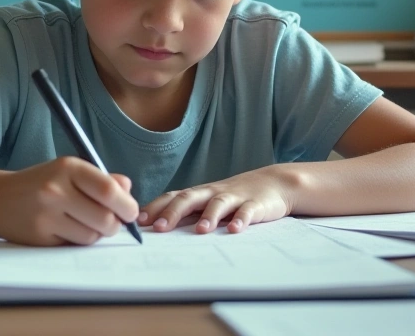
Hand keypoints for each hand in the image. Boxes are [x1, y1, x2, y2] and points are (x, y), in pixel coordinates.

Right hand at [0, 157, 138, 245]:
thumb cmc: (41, 184)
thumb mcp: (69, 171)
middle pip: (105, 219)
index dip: (127, 205)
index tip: (131, 213)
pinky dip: (77, 240)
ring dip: (96, 234)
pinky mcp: (40, 237)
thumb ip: (101, 179)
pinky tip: (66, 229)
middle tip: (112, 222)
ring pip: (92, 236)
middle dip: (115, 225)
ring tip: (84, 223)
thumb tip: (128, 190)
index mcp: (67, 167)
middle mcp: (56, 190)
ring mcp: (46, 215)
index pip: (108, 190)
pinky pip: (74, 245)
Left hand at [139, 165, 296, 234]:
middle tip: (159, 228)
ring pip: (219, 204)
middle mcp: (213, 193)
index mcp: (200, 194)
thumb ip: (188, 212)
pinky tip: (234, 230)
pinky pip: (248, 212)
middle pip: (190, 198)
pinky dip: (241, 220)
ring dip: (208, 216)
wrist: (275, 183)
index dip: (156, 208)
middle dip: (173, 213)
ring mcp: (235, 197)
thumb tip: (156, 228)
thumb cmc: (235, 197)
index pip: (173, 197)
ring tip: (200, 230)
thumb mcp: (210, 202)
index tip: (139, 222)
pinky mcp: (256, 204)